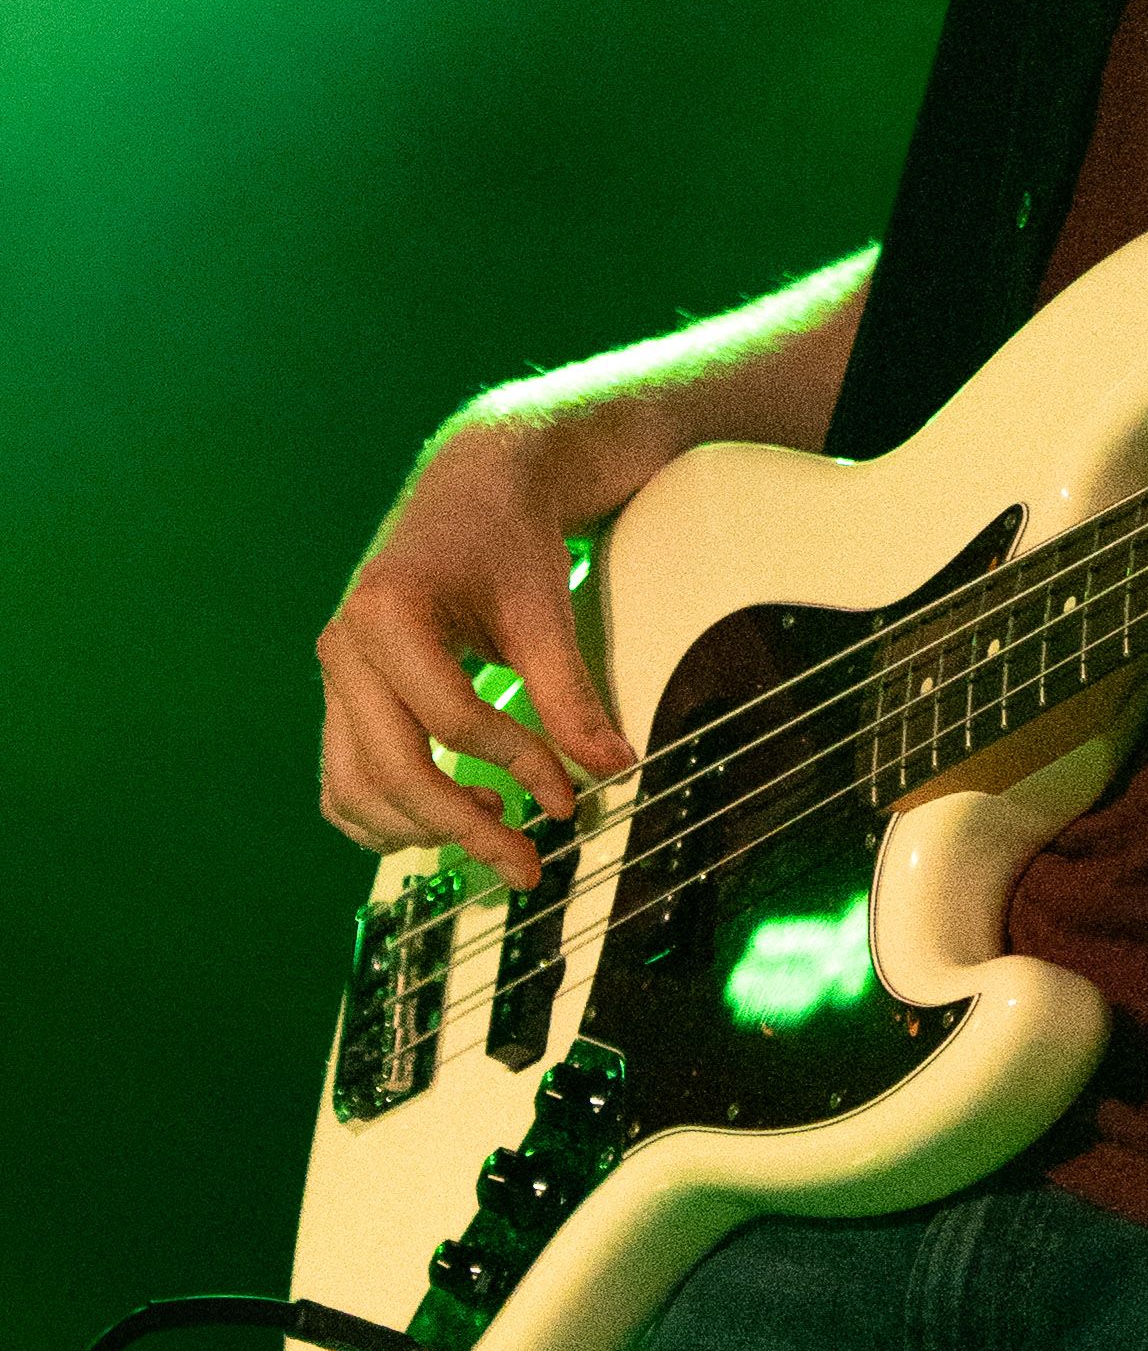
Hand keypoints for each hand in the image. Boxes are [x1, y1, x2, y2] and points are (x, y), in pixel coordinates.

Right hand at [317, 411, 636, 892]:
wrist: (472, 485)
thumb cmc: (506, 536)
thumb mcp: (545, 606)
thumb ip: (570, 692)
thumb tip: (611, 769)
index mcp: (387, 615)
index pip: (451, 720)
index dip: (518, 765)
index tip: (571, 797)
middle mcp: (343, 648)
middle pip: (390, 770)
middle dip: (460, 828)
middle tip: (526, 865)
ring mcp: (334, 674)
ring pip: (353, 789)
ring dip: (417, 829)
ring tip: (493, 828)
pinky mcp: (343, 694)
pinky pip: (343, 779)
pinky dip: (384, 815)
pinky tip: (446, 817)